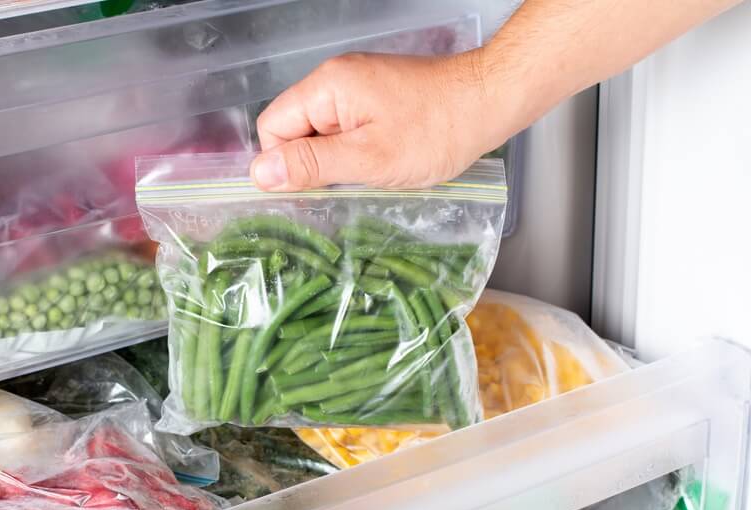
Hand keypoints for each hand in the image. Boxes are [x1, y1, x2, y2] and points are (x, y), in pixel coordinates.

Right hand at [251, 51, 515, 191]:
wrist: (490, 102)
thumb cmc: (436, 131)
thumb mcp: (368, 159)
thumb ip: (311, 165)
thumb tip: (260, 173)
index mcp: (326, 87)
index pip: (272, 128)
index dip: (285, 163)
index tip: (314, 188)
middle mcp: (335, 80)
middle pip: (294, 129)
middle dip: (314, 163)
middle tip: (348, 184)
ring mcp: (357, 87)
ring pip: (321, 133)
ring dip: (337, 160)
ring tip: (370, 174)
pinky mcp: (376, 97)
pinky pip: (346, 129)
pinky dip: (356, 151)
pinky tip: (381, 163)